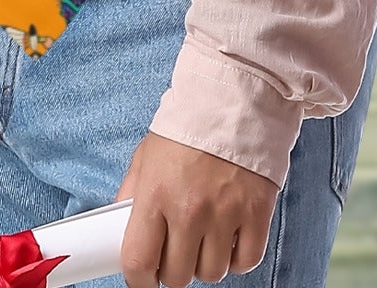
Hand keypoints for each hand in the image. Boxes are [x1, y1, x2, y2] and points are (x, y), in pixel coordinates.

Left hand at [116, 132, 277, 286]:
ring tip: (201, 239)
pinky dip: (235, 259)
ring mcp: (224, 216)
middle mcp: (188, 210)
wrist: (230, 106)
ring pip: (211, 273)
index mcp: (155, 194)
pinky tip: (226, 238)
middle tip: (172, 252)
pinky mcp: (256, 217)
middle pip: (177, 275)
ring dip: (203, 264)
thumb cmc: (184, 132)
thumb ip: (132, 193)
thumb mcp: (145, 157)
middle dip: (171, 270)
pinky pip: (244, 263)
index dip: (137, 279)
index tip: (141, 278)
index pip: (138, 260)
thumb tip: (120, 226)